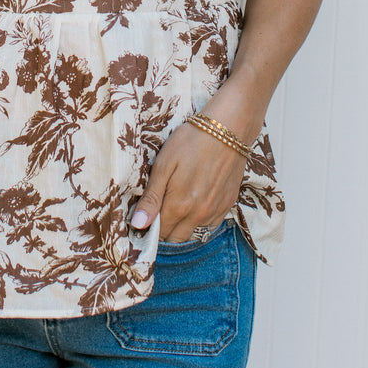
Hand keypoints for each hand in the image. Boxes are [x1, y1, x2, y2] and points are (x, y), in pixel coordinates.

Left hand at [130, 114, 248, 242]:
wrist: (229, 129)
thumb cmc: (191, 141)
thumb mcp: (164, 164)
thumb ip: (151, 197)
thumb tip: (138, 225)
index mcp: (178, 206)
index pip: (159, 233)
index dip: (150, 225)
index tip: (146, 214)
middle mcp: (198, 215)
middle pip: (176, 238)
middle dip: (165, 229)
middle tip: (161, 208)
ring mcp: (215, 211)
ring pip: (194, 233)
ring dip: (183, 226)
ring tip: (179, 203)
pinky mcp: (228, 204)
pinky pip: (210, 225)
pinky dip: (200, 221)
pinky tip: (196, 202)